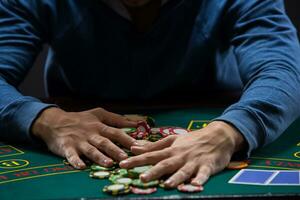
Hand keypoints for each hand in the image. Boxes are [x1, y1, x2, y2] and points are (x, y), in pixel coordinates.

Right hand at [32, 107, 138, 168]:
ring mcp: (79, 141)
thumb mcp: (98, 113)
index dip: (127, 139)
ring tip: (109, 164)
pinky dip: (76, 161)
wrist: (55, 121)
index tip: (139, 146)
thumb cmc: (80, 119)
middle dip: (116, 150)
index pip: (116, 132)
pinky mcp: (67, 148)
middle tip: (126, 158)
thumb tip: (135, 122)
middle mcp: (91, 134)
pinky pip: (71, 156)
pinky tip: (82, 167)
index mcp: (99, 126)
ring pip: (91, 150)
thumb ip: (116, 118)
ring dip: (100, 157)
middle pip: (105, 142)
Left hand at [120, 121, 244, 187]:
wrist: (217, 135)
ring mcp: (194, 162)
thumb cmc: (192, 139)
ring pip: (183, 171)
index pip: (151, 155)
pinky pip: (204, 174)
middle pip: (165, 164)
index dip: (136, 160)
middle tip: (142, 178)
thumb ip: (154, 146)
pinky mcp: (208, 166)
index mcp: (171, 150)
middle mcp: (180, 156)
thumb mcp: (173, 140)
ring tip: (167, 184)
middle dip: (153, 171)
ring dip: (175, 178)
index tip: (122, 164)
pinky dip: (200, 179)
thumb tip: (134, 148)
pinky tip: (196, 184)